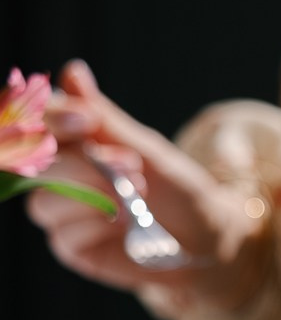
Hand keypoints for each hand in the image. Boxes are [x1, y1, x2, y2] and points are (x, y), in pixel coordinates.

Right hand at [28, 61, 266, 305]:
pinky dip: (98, 224)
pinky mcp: (71, 247)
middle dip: (80, 162)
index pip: (36, 123)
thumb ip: (105, 118)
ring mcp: (61, 213)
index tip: (86, 118)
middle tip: (130, 161)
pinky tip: (129, 222)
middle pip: (32, 165)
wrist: (208, 236)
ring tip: (138, 190)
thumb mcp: (146, 149)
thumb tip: (73, 72)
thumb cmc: (177, 187)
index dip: (52, 118)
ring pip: (42, 201)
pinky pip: (64, 235)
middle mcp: (57, 177)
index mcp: (71, 143)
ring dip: (91, 194)